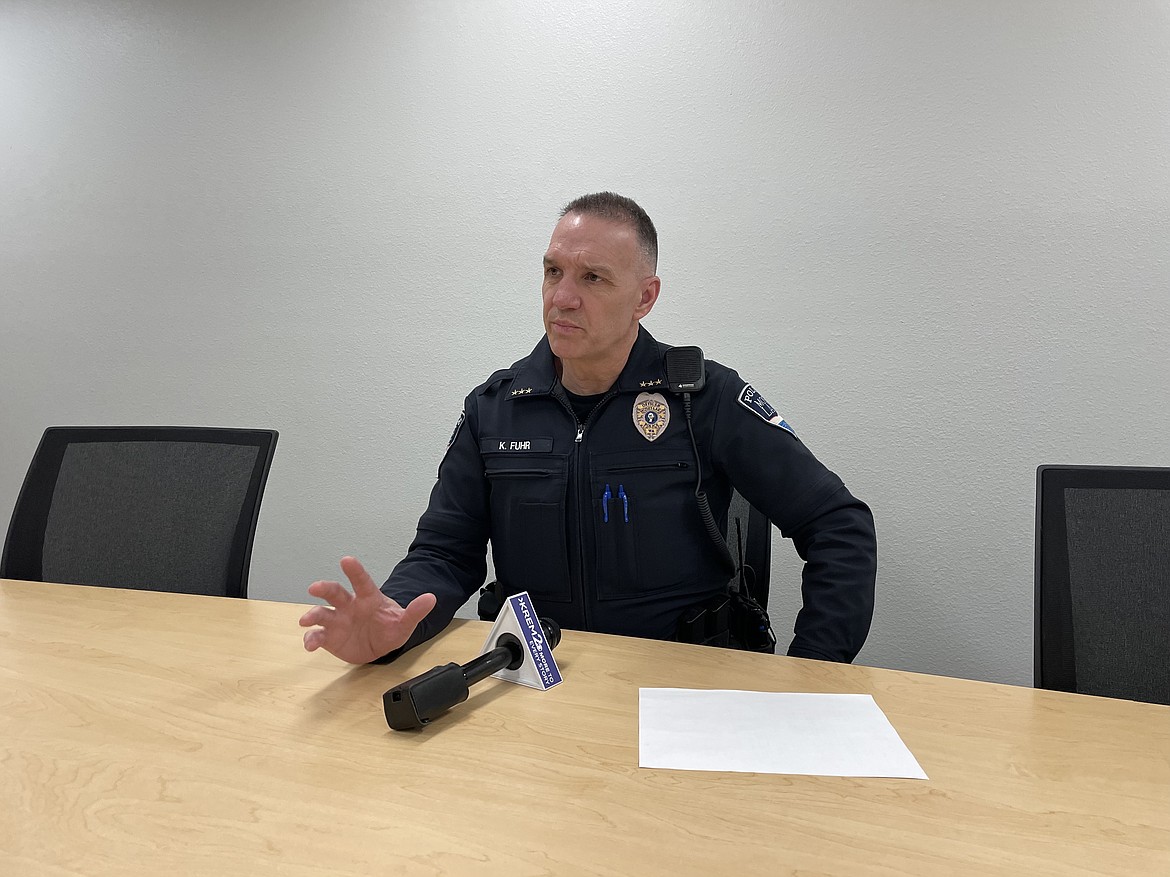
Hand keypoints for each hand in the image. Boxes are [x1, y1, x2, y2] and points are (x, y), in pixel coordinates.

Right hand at [299, 556, 436, 663]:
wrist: (379, 645)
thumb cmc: (390, 627)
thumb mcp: (405, 622)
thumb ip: (415, 611)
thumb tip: (431, 598)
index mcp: (368, 599)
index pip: (362, 581)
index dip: (355, 571)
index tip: (347, 560)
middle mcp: (349, 606)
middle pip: (335, 592)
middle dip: (324, 588)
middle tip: (315, 587)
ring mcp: (337, 620)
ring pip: (321, 613)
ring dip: (312, 615)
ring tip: (306, 620)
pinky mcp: (329, 637)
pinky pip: (317, 636)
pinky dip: (311, 639)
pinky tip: (309, 644)